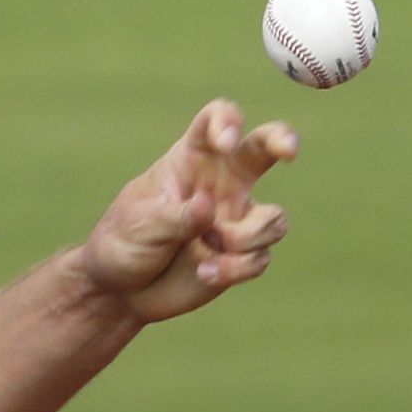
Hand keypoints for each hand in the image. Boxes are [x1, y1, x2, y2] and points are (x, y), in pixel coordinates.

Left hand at [73, 100, 298, 324]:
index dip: (227, 121)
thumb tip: (209, 208)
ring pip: (273, 219)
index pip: (215, 120)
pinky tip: (205, 272)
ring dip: (248, 237)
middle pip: (264, 148)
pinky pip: (260, 258)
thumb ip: (177, 216)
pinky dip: (235, 268)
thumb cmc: (124, 243)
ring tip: (211, 246)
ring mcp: (234, 219)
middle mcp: (221, 183)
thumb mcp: (141, 224)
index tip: (226, 141)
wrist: (121, 291)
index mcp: (190, 160)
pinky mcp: (240, 255)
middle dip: (283, 141)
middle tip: (289, 151)